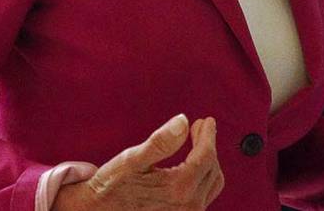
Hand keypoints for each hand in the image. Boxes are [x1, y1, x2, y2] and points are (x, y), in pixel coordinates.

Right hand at [53, 114, 223, 210]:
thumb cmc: (111, 186)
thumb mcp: (132, 160)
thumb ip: (160, 142)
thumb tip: (183, 121)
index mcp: (178, 189)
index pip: (205, 156)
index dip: (208, 135)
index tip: (207, 120)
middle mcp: (188, 207)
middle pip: (211, 168)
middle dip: (207, 145)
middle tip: (200, 127)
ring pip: (211, 182)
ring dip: (207, 160)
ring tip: (197, 142)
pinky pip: (203, 194)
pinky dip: (201, 175)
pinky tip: (190, 163)